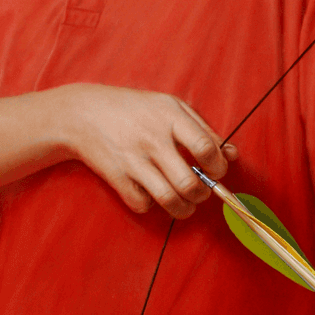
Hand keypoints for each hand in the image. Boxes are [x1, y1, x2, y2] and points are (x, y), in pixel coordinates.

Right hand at [53, 83, 237, 218]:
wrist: (82, 113)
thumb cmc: (134, 108)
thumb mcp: (170, 106)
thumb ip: (203, 129)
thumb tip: (232, 154)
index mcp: (170, 116)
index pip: (206, 148)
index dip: (218, 167)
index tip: (216, 171)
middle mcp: (153, 139)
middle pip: (190, 182)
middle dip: (203, 194)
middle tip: (201, 191)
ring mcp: (134, 160)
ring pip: (170, 199)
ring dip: (184, 208)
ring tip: (186, 203)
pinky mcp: (117, 177)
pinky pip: (143, 204)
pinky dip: (152, 205)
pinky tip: (153, 194)